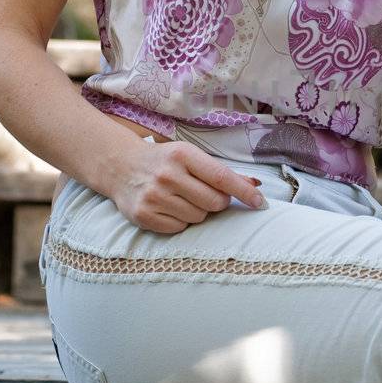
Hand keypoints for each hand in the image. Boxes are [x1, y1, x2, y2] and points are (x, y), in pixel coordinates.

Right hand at [112, 138, 267, 232]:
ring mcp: (154, 196)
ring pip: (199, 217)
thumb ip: (223, 173)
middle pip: (215, 202)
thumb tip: (255, 185)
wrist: (121, 166)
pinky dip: (181, 221)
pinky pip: (180, 228)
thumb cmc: (165, 161)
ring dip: (198, 211)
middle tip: (206, 194)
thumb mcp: (192, 157)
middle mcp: (167, 175)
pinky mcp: (143, 216)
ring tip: (182, 198)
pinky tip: (170, 207)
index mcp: (182, 155)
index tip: (260, 202)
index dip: (244, 192)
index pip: (222, 178)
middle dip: (218, 202)